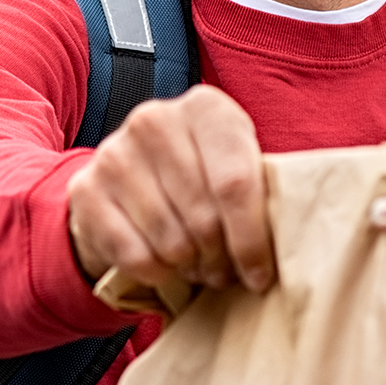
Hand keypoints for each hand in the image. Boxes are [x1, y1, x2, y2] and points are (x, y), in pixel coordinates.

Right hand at [67, 85, 275, 292]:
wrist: (126, 179)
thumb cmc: (202, 176)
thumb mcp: (236, 165)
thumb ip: (262, 189)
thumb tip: (300, 237)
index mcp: (206, 108)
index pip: (236, 183)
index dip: (251, 240)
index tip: (260, 276)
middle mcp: (156, 120)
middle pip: (203, 217)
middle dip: (221, 259)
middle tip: (226, 274)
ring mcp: (115, 152)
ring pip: (170, 241)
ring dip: (191, 268)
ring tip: (200, 267)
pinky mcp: (85, 189)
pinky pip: (134, 255)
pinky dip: (156, 273)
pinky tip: (167, 267)